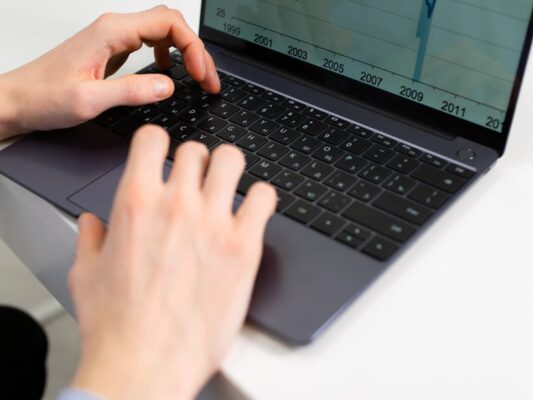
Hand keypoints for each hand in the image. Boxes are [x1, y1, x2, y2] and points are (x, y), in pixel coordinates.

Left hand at [0, 6, 219, 139]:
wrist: (17, 100)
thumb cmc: (43, 97)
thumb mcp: (89, 100)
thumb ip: (131, 91)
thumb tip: (168, 86)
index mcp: (111, 33)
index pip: (168, 24)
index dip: (194, 48)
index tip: (202, 76)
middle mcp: (113, 29)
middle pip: (170, 23)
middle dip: (196, 49)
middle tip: (208, 80)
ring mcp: (113, 38)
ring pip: (162, 31)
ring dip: (186, 51)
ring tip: (198, 77)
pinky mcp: (111, 50)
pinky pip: (150, 41)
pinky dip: (169, 54)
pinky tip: (169, 72)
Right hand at [67, 126, 276, 399]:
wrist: (145, 365)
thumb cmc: (117, 326)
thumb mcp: (86, 274)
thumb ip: (91, 238)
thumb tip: (93, 224)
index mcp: (136, 203)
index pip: (153, 138)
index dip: (160, 144)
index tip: (165, 154)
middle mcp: (177, 204)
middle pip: (197, 150)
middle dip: (196, 163)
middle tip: (198, 183)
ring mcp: (214, 223)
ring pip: (232, 160)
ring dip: (230, 170)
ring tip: (229, 189)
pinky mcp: (244, 246)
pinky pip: (265, 197)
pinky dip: (261, 199)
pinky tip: (253, 212)